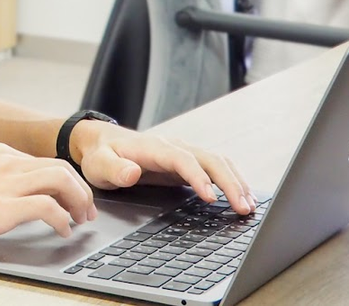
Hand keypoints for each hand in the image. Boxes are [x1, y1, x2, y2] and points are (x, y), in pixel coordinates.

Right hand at [0, 142, 96, 252]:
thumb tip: (20, 196)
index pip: (46, 162)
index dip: (68, 181)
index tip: (74, 199)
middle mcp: (6, 162)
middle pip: (61, 167)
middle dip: (81, 190)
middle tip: (87, 211)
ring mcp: (5, 182)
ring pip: (61, 180)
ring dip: (78, 201)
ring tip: (81, 220)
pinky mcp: (3, 206)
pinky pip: (48, 206)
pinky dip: (62, 219)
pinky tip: (63, 230)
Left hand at [70, 121, 255, 214]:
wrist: (100, 142)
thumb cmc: (101, 155)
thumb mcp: (99, 164)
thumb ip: (115, 169)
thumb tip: (132, 173)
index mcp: (154, 147)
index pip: (182, 159)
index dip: (198, 177)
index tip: (211, 197)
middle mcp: (173, 146)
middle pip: (209, 159)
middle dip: (229, 182)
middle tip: (242, 207)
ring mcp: (182, 153)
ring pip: (217, 162)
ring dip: (235, 181)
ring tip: (249, 205)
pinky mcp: (186, 163)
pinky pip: (215, 168)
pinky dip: (232, 180)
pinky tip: (241, 196)